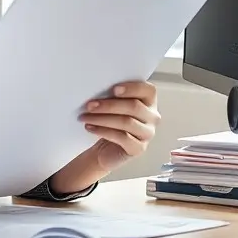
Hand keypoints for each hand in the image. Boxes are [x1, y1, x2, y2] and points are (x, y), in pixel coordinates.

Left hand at [49, 81, 160, 195]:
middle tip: (89, 105)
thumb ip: (113, 95)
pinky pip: (122, 138)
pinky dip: (103, 131)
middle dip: (109, 105)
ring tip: (85, 117)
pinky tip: (90, 127)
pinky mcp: (139, 148)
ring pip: (126, 122)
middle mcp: (152, 117)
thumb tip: (97, 88)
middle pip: (134, 106)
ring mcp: (147, 134)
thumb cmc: (111, 122)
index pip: (148, 90)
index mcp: (149, 101)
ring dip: (102, 118)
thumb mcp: (113, 106)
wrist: (106, 149)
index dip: (132, 88)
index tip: (113, 89)